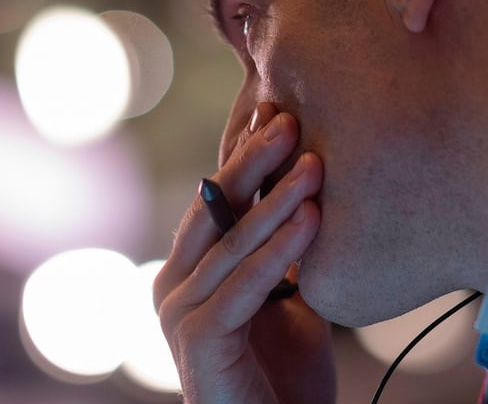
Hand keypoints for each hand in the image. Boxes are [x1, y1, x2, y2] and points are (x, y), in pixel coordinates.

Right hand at [153, 105, 334, 403]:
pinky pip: (244, 285)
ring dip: (275, 201)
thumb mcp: (286, 300)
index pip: (215, 202)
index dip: (244, 157)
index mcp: (188, 270)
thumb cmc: (283, 376)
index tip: (274, 111)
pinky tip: (312, 220)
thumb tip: (309, 197)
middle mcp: (172, 284)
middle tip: (287, 118)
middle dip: (251, 162)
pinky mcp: (197, 339)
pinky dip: (279, 251)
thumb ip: (283, 255)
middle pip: (212, 210)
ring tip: (314, 163)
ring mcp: (178, 312)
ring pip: (231, 244)